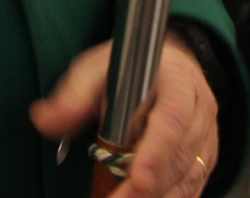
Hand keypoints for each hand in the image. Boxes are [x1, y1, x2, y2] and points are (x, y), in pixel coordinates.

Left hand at [31, 37, 216, 197]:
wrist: (171, 65)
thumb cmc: (135, 69)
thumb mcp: (100, 68)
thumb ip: (74, 94)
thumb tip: (44, 119)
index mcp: (178, 82)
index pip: (173, 118)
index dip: (157, 153)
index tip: (138, 180)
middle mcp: (199, 111)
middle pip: (180, 157)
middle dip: (148, 189)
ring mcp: (206, 138)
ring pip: (188, 177)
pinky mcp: (205, 159)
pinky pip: (192, 188)